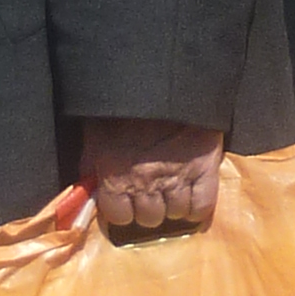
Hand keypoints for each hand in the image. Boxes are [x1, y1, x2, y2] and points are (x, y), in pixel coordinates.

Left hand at [81, 118, 224, 234]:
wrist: (162, 77)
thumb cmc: (122, 107)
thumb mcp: (95, 135)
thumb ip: (92, 165)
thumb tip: (89, 190)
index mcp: (115, 176)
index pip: (118, 217)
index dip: (123, 210)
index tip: (127, 202)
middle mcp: (145, 184)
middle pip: (149, 218)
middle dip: (149, 208)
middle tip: (151, 193)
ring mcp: (177, 178)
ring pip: (176, 213)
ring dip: (173, 205)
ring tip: (172, 191)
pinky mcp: (204, 169)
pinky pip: (202, 206)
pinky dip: (197, 208)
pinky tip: (193, 199)